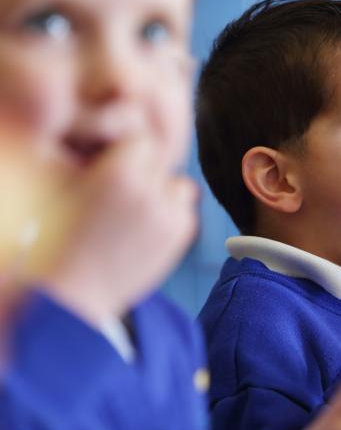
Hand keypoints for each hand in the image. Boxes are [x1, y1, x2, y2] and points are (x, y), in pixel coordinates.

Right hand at [40, 136, 197, 327]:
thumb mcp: (77, 187)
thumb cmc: (67, 235)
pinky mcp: (182, 233)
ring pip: (180, 185)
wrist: (78, 288)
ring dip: (165, 193)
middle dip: (147, 172)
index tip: (116, 168)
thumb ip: (111, 163)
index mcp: (117, 173)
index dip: (129, 153)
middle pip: (163, 162)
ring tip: (137, 214)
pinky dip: (172, 217)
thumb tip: (143, 144)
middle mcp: (148, 190)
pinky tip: (145, 233)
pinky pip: (185, 211)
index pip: (141, 141)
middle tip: (125, 196)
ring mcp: (169, 213)